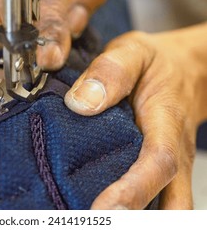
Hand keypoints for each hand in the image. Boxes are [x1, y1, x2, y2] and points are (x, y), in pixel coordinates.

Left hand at [65, 24, 206, 208]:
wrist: (184, 69)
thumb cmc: (157, 63)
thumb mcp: (133, 53)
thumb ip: (110, 72)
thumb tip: (81, 103)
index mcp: (166, 122)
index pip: (157, 163)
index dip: (133, 191)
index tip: (103, 211)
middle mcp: (173, 152)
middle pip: (168, 202)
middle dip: (134, 219)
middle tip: (92, 223)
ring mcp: (170, 166)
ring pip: (165, 208)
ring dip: (134, 218)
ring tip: (90, 219)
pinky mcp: (160, 169)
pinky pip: (155, 199)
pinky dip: (134, 209)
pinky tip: (104, 211)